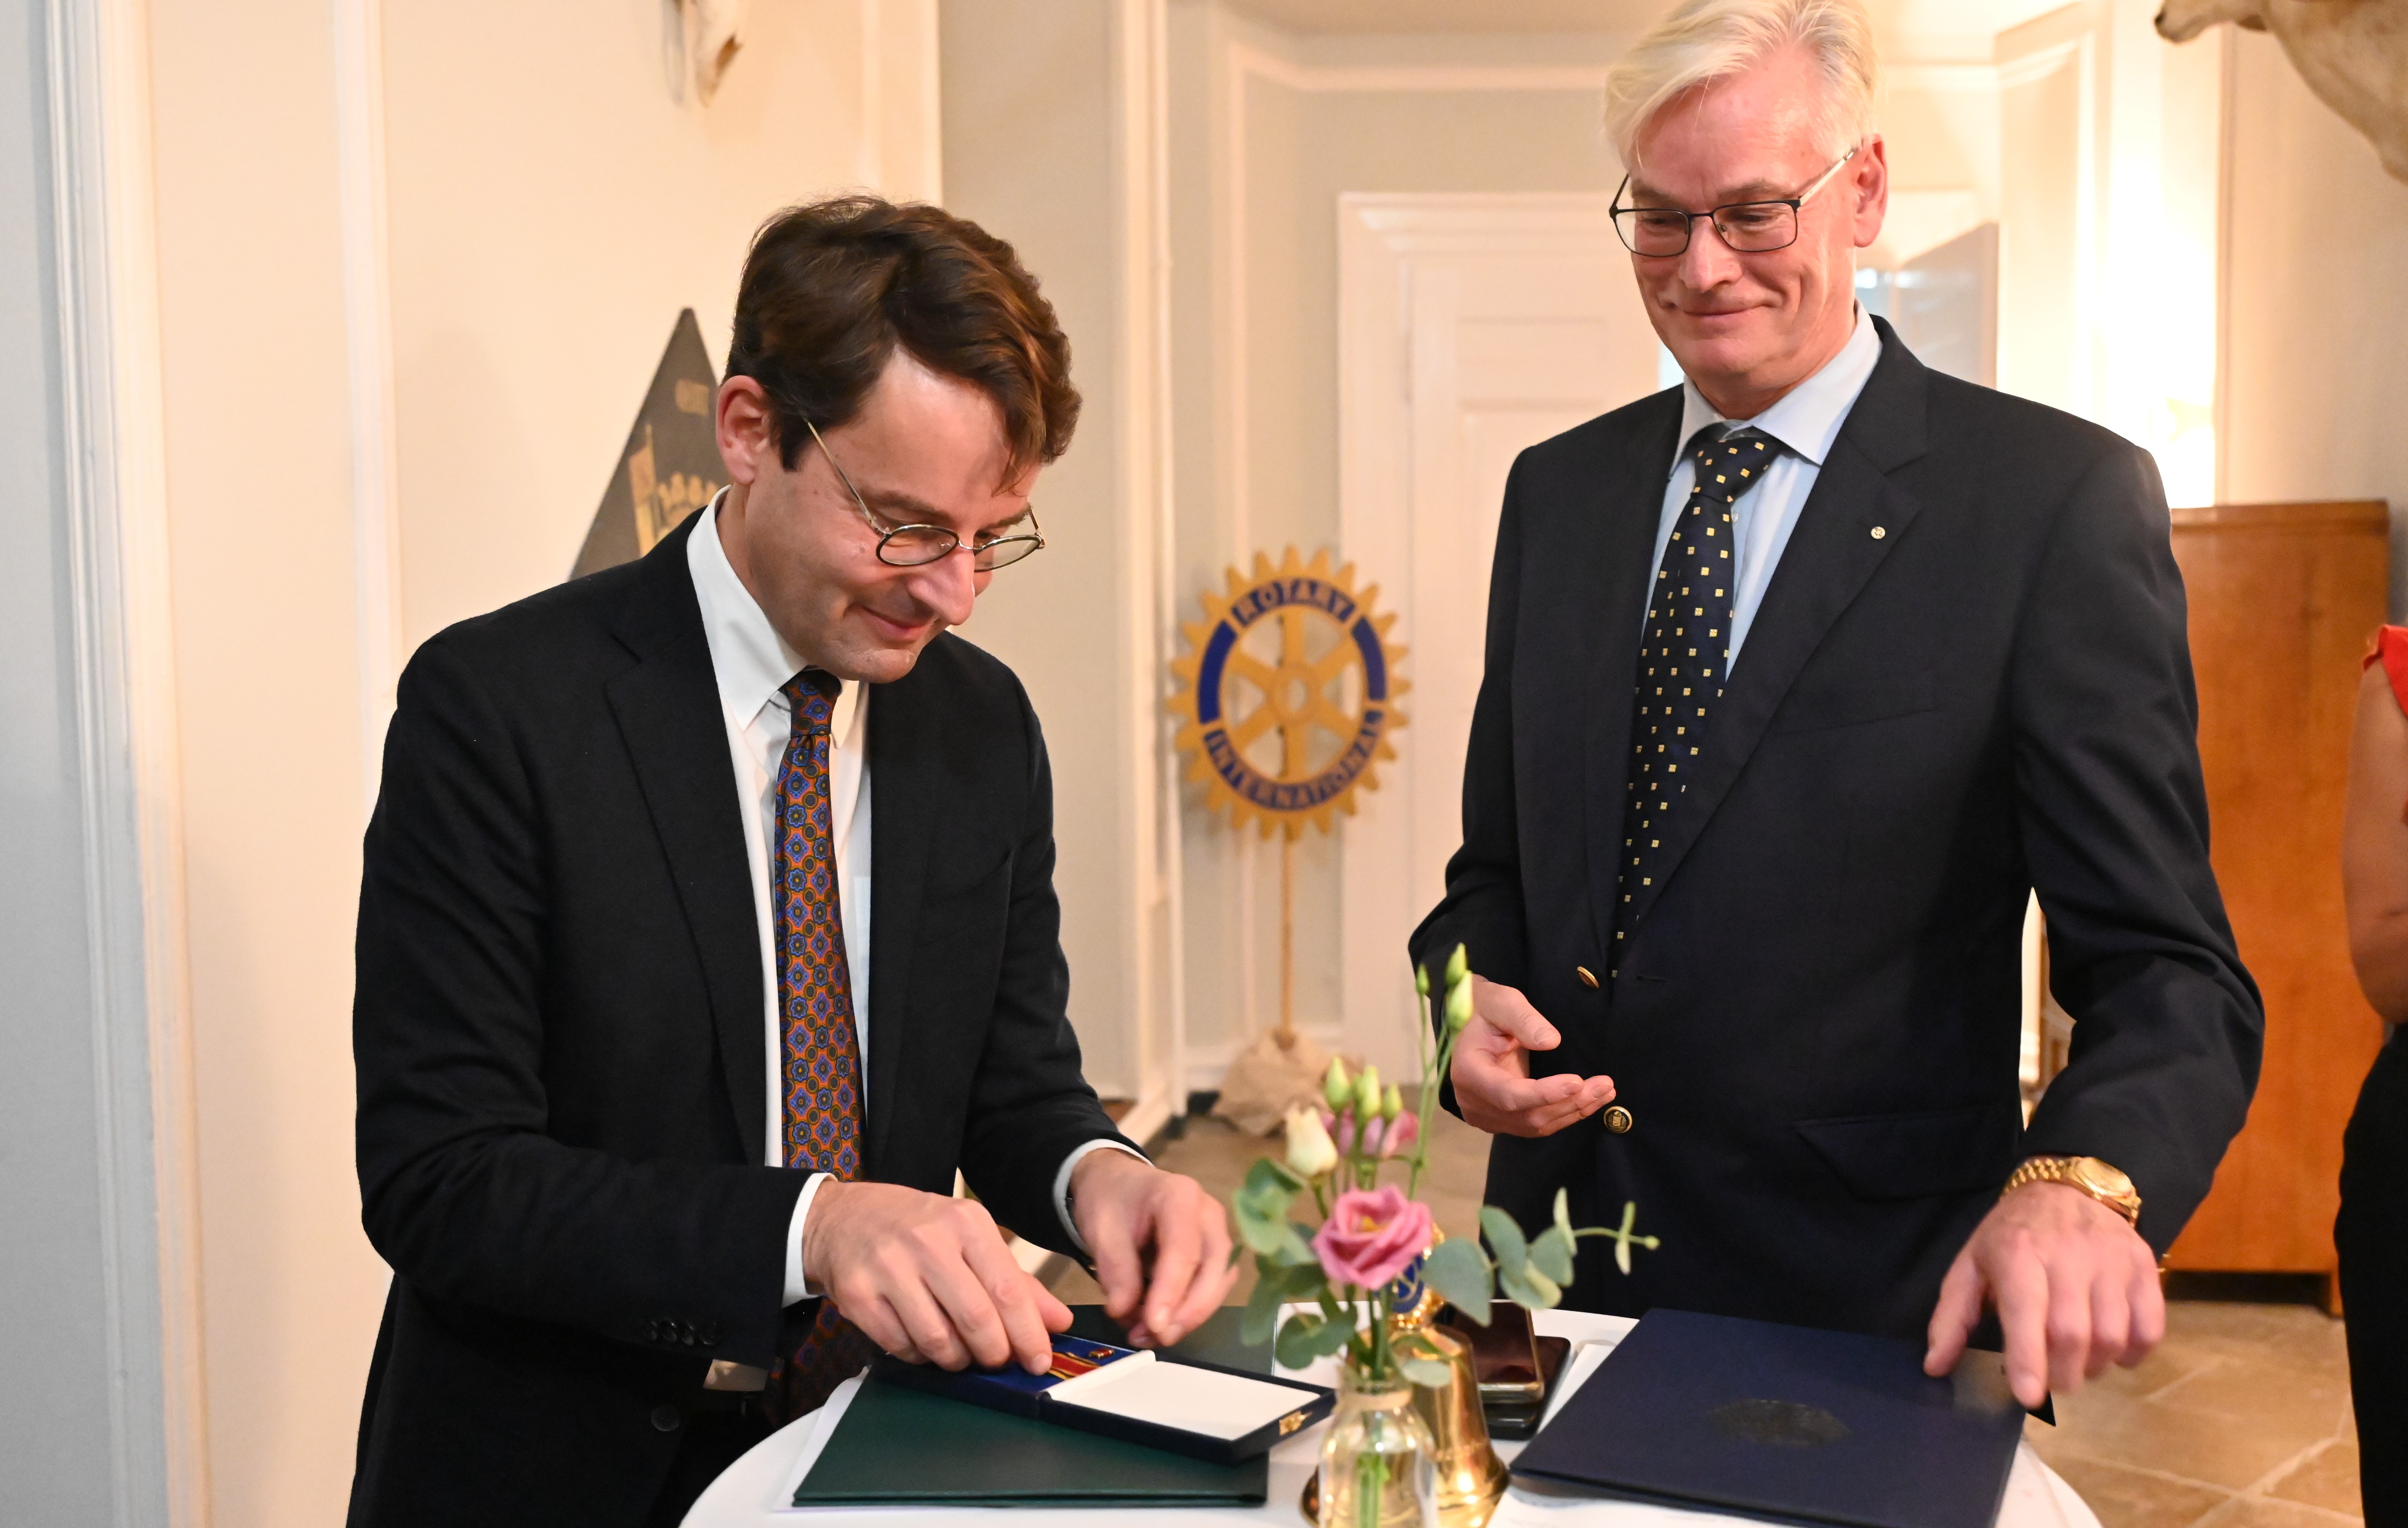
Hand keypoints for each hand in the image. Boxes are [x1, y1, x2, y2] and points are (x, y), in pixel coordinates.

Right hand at [801, 1179, 1070, 1373]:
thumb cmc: (916, 1229)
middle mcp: (927, 1242)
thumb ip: (1015, 1281)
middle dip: (994, 1353)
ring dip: (957, 1360)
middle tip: (996, 1360)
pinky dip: (920, 1356)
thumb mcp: (969, 1238)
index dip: (1027, 1334)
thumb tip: (1058, 1321)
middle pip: (976, 1319)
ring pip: (938, 1340)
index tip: (1038, 1361)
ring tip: (959, 1352)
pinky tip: (923, 1342)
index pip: (1007, 1289)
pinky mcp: (858, 1295)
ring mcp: (889, 1268)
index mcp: (965, 1223)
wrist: (842, 1218)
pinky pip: (902, 1346)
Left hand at [1070, 1150, 1239, 1347]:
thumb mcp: (1101, 1227)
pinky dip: (1185, 1312)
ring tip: (1145, 1335)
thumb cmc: (1110, 1201)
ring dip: (1187, 1316)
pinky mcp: (1212, 1256)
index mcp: (1180, 1196)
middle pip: (1213, 1268)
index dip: (1172, 1290)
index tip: (1154, 1325)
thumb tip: (1123, 1311)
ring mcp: (1215, 1235)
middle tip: (1156, 1338)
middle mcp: (1208, 1214)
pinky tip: (1154, 1324)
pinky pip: (1209, 1289)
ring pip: (1217, 1283)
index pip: (1184, 1249)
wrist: (1117, 1185)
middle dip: (1189, 1311)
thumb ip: (1114, 1267)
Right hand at [1448, 975, 1615, 1136]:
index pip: (1508, 1094)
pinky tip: (1589, 1101)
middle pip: (1527, 1115)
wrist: (1471, 1026)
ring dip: (1573, 1110)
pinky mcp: (1502, 1121)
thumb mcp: (1502, 1002)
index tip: (1577, 1082)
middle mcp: (1474, 1102)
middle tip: (1605, 1085)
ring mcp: (1487, 1116)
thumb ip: (1523, 1019)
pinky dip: (1565, 1114)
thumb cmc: (1486, 1010)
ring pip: (1536, 1125)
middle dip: (1569, 1102)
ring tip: (1605, 1091)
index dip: (1543, 1094)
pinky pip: (1536, 1125)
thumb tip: (1552, 1042)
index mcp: (1468, 1073)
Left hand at [1924, 1182, 2164, 1408]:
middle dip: (2061, 1375)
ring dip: (2095, 1367)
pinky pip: (2149, 1327)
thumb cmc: (2012, 1235)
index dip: (2028, 1359)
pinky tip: (2113, 1351)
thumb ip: (1952, 1318)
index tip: (2028, 1397)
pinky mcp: (2143, 1264)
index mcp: (2017, 1252)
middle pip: (2072, 1333)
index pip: (2025, 1311)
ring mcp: (2111, 1258)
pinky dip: (2133, 1353)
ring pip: (2112, 1335)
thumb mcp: (1971, 1266)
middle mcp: (2067, 1253)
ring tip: (2079, 1364)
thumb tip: (1934, 1366)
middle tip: (2053, 1384)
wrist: (2068, 1187)